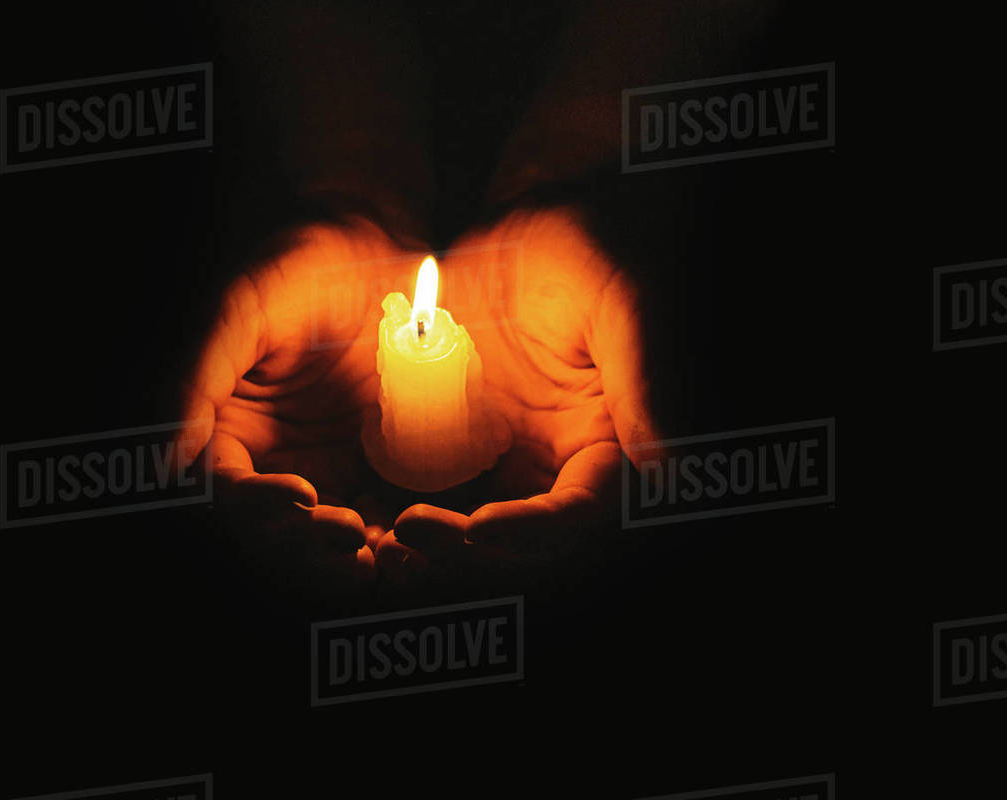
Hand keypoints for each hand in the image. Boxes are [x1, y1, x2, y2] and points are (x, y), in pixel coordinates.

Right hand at [184, 216, 425, 588]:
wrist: (389, 254)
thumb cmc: (307, 266)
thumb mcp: (245, 307)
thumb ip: (200, 374)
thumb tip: (167, 457)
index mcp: (226, 424)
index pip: (224, 485)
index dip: (255, 502)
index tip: (303, 494)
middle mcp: (270, 456)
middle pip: (272, 525)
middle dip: (305, 540)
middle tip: (350, 535)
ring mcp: (325, 467)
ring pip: (321, 535)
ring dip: (344, 554)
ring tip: (379, 555)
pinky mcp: (377, 471)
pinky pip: (375, 516)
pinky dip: (387, 536)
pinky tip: (408, 541)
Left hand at [378, 207, 662, 575]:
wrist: (535, 222)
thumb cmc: (597, 249)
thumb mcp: (619, 304)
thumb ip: (640, 382)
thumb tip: (666, 466)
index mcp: (600, 443)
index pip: (575, 510)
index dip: (532, 530)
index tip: (480, 528)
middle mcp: (550, 460)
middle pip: (513, 535)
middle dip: (465, 549)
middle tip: (411, 535)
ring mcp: (497, 451)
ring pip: (463, 521)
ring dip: (428, 540)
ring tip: (382, 540)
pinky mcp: (449, 434)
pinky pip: (421, 481)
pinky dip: (394, 502)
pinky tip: (361, 508)